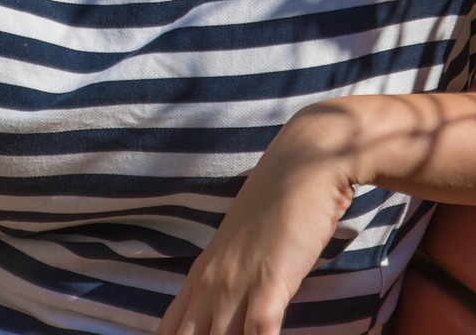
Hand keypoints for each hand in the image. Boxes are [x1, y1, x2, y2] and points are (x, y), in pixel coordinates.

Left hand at [156, 109, 354, 334]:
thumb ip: (236, 282)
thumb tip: (237, 315)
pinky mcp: (270, 281)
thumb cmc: (282, 204)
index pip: (168, 333)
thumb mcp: (248, 248)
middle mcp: (212, 282)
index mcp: (202, 275)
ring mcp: (238, 282)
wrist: (307, 159)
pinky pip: (259, 333)